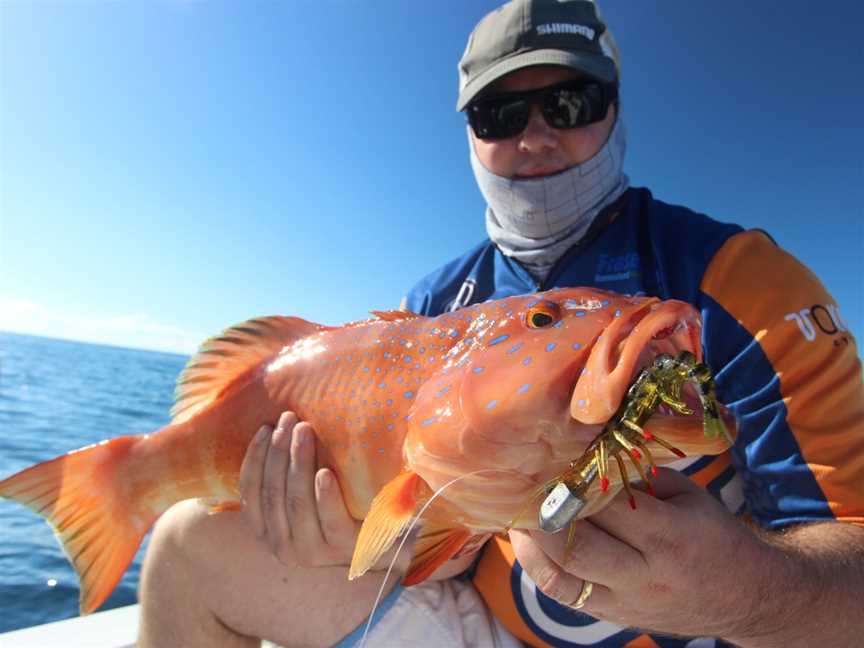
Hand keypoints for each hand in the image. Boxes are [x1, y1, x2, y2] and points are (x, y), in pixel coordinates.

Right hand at [238, 411, 360, 567]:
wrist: (383, 537)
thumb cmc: (337, 505)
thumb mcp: (304, 494)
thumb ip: (285, 475)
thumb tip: (273, 427)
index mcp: (266, 531)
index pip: (251, 491)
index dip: (255, 457)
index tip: (265, 427)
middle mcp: (283, 547)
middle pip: (273, 493)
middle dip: (278, 451)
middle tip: (289, 419)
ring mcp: (312, 551)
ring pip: (298, 503)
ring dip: (299, 462)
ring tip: (305, 431)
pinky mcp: (343, 549)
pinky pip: (331, 521)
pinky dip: (325, 496)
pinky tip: (325, 473)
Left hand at [509, 468, 778, 639]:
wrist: (746, 597)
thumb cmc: (713, 534)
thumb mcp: (688, 495)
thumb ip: (640, 479)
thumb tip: (587, 453)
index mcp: (671, 535)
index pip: (610, 507)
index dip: (573, 483)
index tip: (550, 460)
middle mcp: (646, 574)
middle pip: (578, 546)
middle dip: (542, 516)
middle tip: (521, 488)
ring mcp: (627, 601)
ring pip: (562, 578)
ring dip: (531, 545)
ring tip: (516, 515)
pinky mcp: (613, 617)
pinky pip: (564, 595)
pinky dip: (539, 567)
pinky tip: (529, 542)